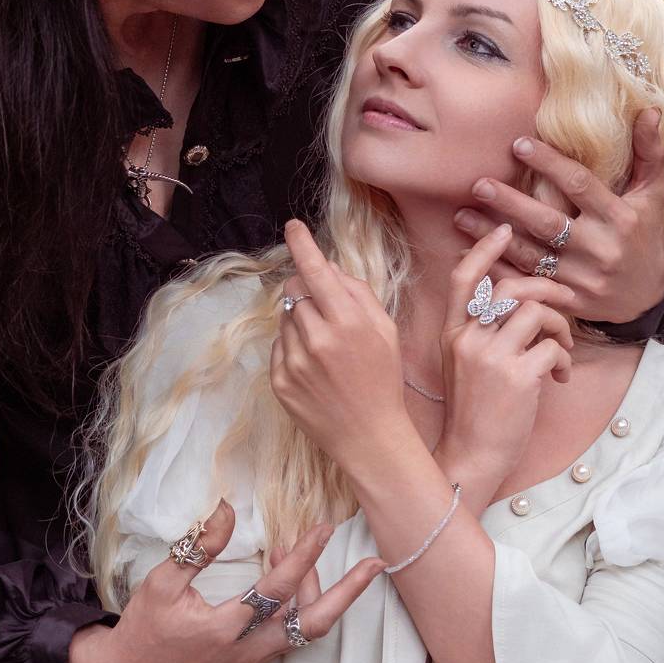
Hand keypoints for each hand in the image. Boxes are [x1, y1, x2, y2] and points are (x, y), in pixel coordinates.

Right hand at [69, 498, 383, 662]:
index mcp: (225, 629)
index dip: (303, 556)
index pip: (276, 589)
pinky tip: (299, 578)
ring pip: (307, 630)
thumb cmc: (144, 627)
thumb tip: (226, 508)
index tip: (323, 528)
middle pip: (314, 624)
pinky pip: (292, 634)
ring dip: (322, 593)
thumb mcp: (162, 583)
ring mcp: (254, 658)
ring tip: (313, 551)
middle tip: (377, 564)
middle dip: (349, 594)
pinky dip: (304, 605)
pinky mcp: (253, 661)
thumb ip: (198, 549)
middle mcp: (250, 648)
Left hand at [269, 220, 408, 471]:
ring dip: (300, 320)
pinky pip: (279, 346)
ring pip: (285, 317)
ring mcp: (295, 362)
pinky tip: (314, 367)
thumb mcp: (384, 330)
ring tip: (324, 347)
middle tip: (326, 311)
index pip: (315, 270)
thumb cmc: (382, 379)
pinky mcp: (280, 382)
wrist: (369, 436)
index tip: (292, 226)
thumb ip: (357, 292)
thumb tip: (327, 268)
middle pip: (295, 290)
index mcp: (348, 322)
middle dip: (307, 290)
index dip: (302, 244)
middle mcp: (318, 339)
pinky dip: (293, 347)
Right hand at [433, 224, 572, 490]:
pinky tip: (558, 377)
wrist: (471, 456)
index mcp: (452, 334)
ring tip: (561, 347)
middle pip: (509, 288)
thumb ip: (480, 334)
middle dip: (544, 288)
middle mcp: (468, 340)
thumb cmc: (473, 412)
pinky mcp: (517, 378)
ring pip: (535, 312)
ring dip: (559, 325)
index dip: (484, 249)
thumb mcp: (462, 365)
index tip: (505, 230)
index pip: (463, 278)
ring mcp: (491, 358)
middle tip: (564, 300)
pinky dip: (563, 358)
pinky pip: (553, 347)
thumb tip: (516, 304)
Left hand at [453, 110, 663, 323]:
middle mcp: (600, 249)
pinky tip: (474, 255)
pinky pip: (528, 285)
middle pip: (548, 223)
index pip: (580, 185)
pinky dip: (499, 271)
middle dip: (511, 203)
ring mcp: (582, 279)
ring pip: (530, 256)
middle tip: (478, 184)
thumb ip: (649, 152)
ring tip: (461, 215)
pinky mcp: (567, 301)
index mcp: (620, 218)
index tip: (518, 144)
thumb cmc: (645, 234)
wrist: (648, 297)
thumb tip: (650, 109)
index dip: (549, 164)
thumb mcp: (654, 194)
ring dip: (492, 237)